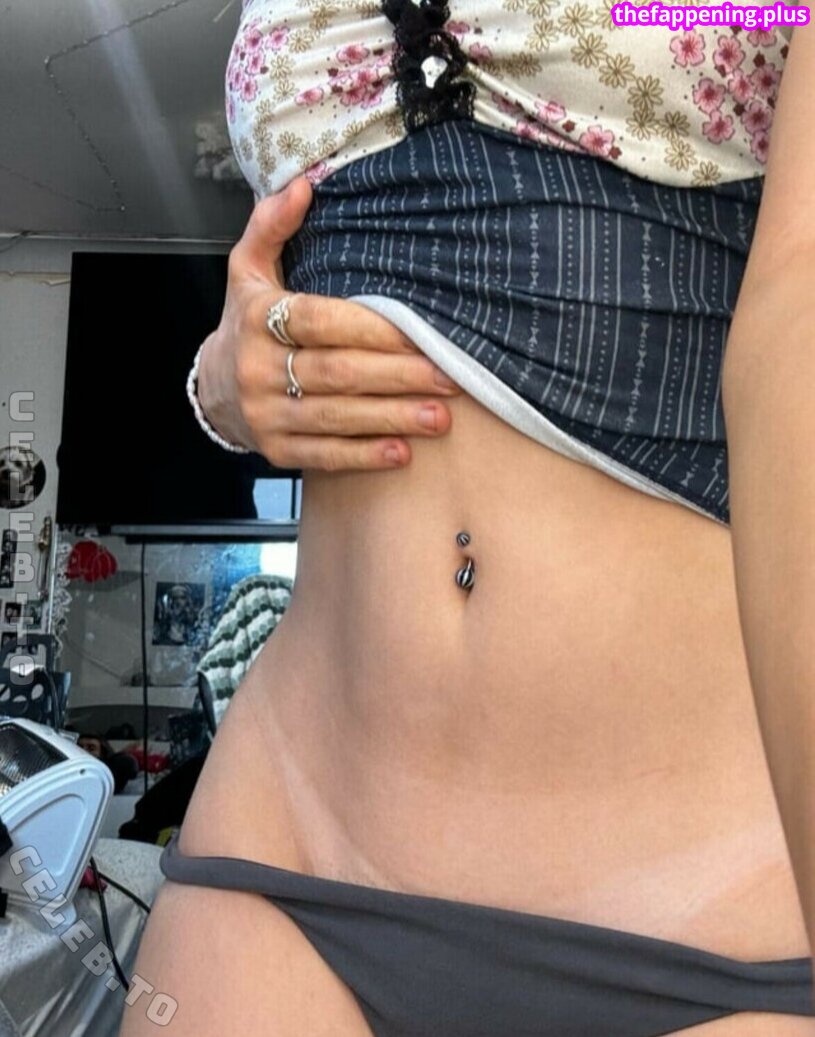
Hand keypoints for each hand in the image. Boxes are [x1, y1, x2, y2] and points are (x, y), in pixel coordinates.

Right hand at [196, 176, 461, 470]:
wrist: (213, 390)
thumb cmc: (247, 323)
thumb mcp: (248, 271)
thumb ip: (271, 226)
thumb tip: (304, 185)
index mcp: (257, 318)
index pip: (318, 321)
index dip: (370, 329)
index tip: (418, 334)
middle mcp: (257, 369)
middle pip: (336, 372)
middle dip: (397, 376)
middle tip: (448, 378)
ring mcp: (265, 414)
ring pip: (336, 417)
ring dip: (391, 417)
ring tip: (439, 416)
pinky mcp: (276, 450)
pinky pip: (325, 455)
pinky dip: (365, 455)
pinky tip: (403, 452)